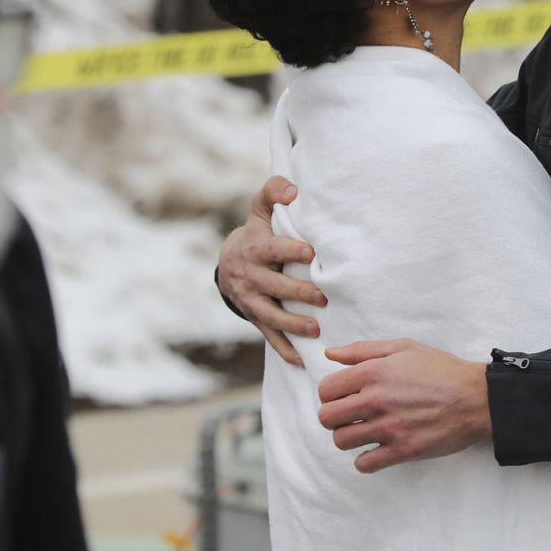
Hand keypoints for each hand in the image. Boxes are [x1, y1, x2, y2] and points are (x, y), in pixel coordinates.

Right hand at [218, 176, 325, 366]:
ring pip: (271, 315)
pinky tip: (303, 361)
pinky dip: (285, 349)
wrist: (228, 262)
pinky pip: (269, 336)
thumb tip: (293, 190)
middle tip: (323, 297)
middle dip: (297, 293)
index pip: (273, 250)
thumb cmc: (256, 231)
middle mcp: (251, 276)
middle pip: (274, 287)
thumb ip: (273, 191)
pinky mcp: (256, 318)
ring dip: (292, 324)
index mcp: (255, 249)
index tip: (311, 253)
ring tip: (315, 329)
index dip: (290, 250)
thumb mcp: (259, 209)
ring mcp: (252, 300)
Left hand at [316, 339, 490, 473]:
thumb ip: (363, 350)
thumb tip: (330, 355)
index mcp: (373, 372)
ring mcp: (389, 427)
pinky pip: (364, 464)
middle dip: (334, 417)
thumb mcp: (403, 348)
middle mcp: (376, 400)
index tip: (344, 396)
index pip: (326, 390)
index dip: (331, 394)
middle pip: (327, 418)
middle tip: (351, 415)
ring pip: (342, 441)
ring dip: (348, 438)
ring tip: (363, 431)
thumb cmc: (442, 370)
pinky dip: (365, 460)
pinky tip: (376, 449)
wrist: (477, 397)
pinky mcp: (403, 450)